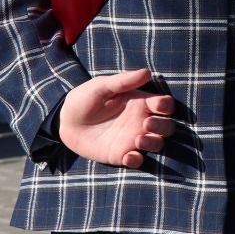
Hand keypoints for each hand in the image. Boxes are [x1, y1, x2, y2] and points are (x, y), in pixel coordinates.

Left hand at [57, 68, 176, 168]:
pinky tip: (128, 156)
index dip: (166, 105)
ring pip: (157, 144)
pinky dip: (136, 160)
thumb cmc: (86, 98)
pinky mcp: (121, 155)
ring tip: (138, 140)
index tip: (158, 104)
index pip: (165, 104)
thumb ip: (123, 81)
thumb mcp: (101, 86)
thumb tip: (147, 72)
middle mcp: (141, 121)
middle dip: (163, 126)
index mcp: (141, 102)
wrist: (67, 122)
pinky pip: (136, 161)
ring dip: (153, 143)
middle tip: (147, 123)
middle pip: (167, 126)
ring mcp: (133, 139)